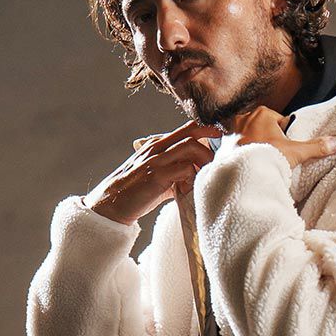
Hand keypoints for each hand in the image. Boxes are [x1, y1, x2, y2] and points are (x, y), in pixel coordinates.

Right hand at [83, 120, 222, 224]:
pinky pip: (185, 168)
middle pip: (190, 131)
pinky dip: (195, 176)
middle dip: (211, 136)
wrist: (109, 206)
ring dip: (206, 158)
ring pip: (190, 146)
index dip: (205, 131)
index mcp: (156, 146)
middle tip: (225, 148)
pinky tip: (196, 187)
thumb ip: (175, 174)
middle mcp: (156, 148)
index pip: (185, 129)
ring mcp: (155, 160)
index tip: (221, 139)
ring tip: (212, 171)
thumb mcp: (157, 179)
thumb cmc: (134, 195)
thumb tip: (195, 179)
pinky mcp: (156, 176)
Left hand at [227, 105, 335, 169]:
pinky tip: (247, 165)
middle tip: (274, 156)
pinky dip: (241, 154)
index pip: (280, 120)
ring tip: (261, 162)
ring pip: (249, 136)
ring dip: (254, 146)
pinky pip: (235, 147)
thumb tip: (335, 143)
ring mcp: (232, 131)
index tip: (286, 148)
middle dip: (269, 140)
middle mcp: (245, 118)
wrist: (242, 176)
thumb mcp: (295, 153)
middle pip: (264, 127)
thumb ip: (315, 147)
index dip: (285, 135)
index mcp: (263, 113)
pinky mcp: (223, 145)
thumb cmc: (266, 159)